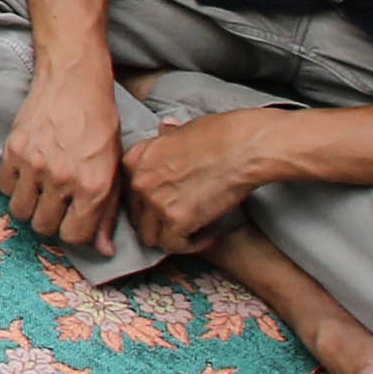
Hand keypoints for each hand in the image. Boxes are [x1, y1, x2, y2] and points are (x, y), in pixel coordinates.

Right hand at [0, 61, 130, 249]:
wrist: (75, 81)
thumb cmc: (100, 124)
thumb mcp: (115, 168)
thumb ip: (107, 212)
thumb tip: (103, 251)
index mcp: (94, 186)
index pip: (75, 236)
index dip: (74, 231)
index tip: (73, 219)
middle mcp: (64, 180)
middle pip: (44, 228)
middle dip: (50, 221)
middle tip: (56, 204)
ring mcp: (36, 165)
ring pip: (21, 211)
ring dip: (29, 206)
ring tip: (40, 190)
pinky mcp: (14, 150)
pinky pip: (5, 187)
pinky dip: (14, 185)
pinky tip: (27, 172)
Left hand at [116, 108, 276, 255]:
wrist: (243, 147)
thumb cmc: (220, 136)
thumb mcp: (181, 130)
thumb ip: (166, 138)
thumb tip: (165, 128)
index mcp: (135, 159)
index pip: (129, 193)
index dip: (148, 203)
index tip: (168, 205)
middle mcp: (138, 181)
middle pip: (137, 216)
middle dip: (158, 222)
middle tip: (182, 221)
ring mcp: (155, 201)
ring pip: (150, 236)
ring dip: (171, 237)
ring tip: (195, 231)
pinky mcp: (176, 219)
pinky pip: (173, 246)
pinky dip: (191, 245)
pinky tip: (208, 234)